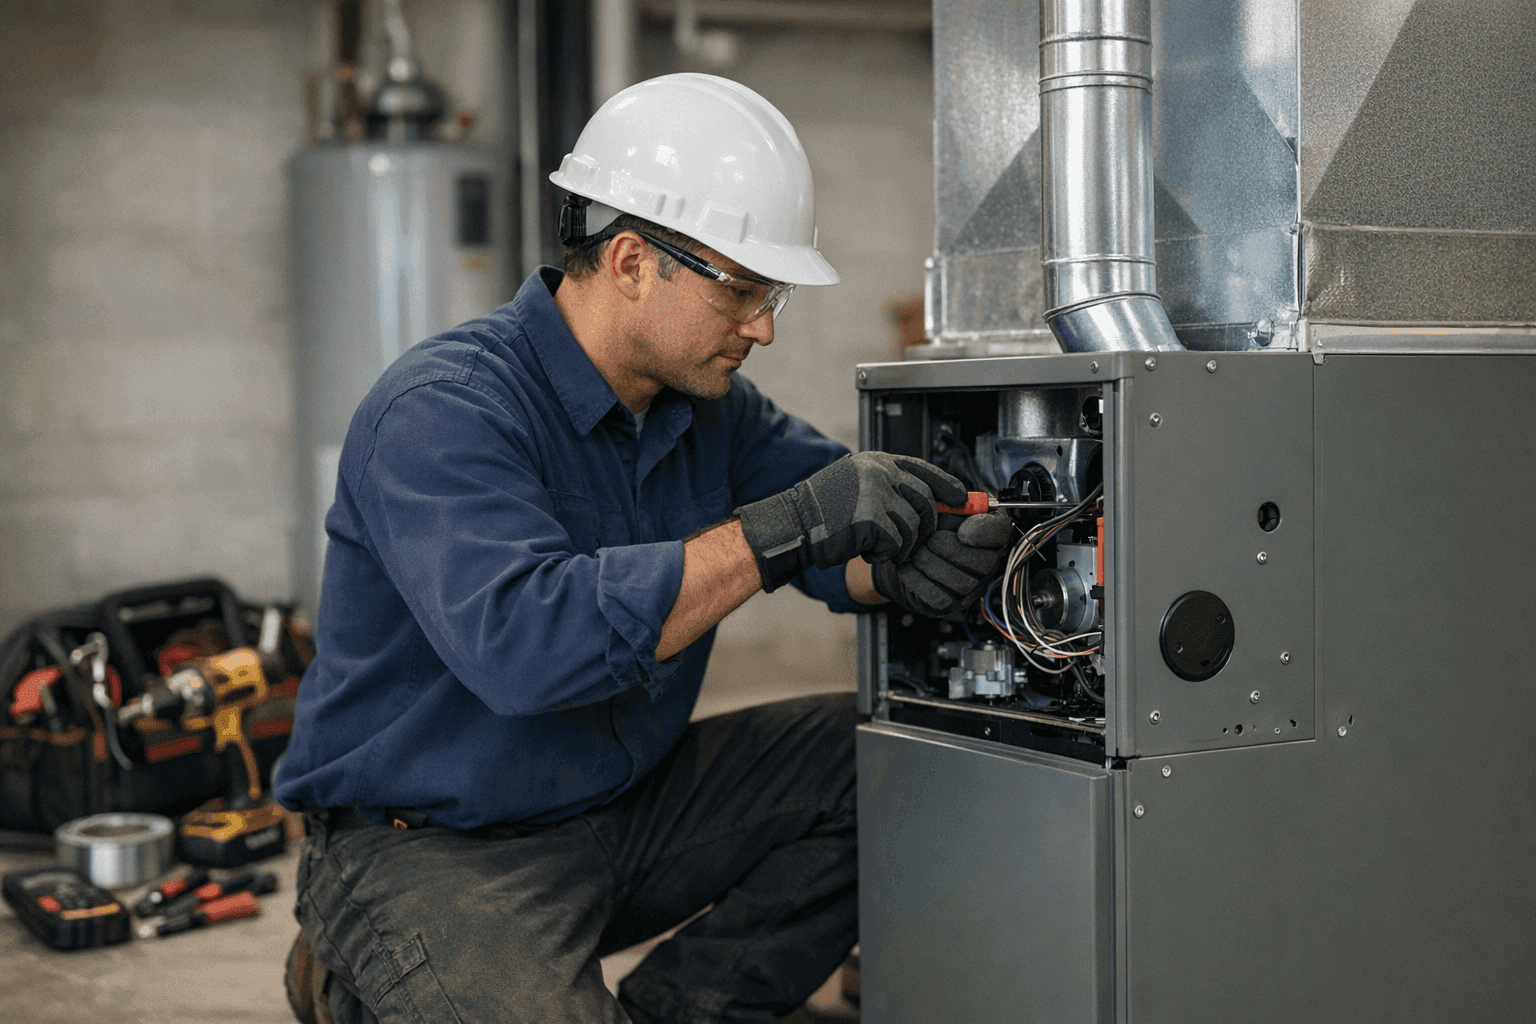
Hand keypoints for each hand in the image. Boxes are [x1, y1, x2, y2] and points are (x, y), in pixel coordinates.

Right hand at [734, 452, 965, 591]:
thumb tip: (932, 502)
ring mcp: (875, 493)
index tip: (960, 498)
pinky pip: (896, 543)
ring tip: (875, 545)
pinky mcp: (870, 518)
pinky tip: (865, 550)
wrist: (793, 524)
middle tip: (906, 542)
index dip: (946, 486)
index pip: (924, 470)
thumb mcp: (857, 486)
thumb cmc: (822, 511)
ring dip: (899, 545)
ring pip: (913, 527)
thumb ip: (890, 488)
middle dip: (923, 528)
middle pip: (925, 502)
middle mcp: (879, 472)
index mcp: (877, 462)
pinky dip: (884, 554)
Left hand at [872, 512, 1012, 617]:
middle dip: (948, 548)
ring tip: (916, 552)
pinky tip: (909, 566)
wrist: (898, 550)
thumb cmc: (921, 524)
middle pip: (981, 562)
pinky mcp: (950, 603)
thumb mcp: (931, 499)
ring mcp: (970, 586)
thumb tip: (960, 498)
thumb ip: (945, 491)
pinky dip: (918, 580)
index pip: (1001, 531)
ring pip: (961, 582)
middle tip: (929, 540)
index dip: (982, 531)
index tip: (961, 529)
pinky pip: (940, 597)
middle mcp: (985, 560)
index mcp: (987, 531)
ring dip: (931, 563)